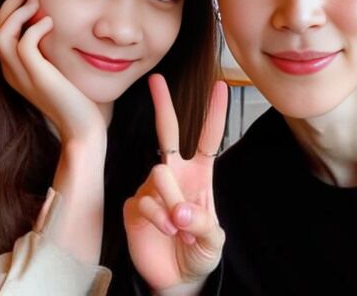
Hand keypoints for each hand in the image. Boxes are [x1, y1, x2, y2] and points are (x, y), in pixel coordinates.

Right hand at [0, 0, 106, 143]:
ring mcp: (20, 75)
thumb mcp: (56, 66)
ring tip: (36, 0)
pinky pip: (23, 45)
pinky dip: (34, 28)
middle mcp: (10, 71)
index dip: (9, 9)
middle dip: (9, 3)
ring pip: (0, 34)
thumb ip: (48, 48)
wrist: (81, 126)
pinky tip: (50, 22)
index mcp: (12, 69)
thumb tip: (51, 19)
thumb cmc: (75, 96)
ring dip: (17, 12)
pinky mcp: (36, 77)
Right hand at [124, 74, 227, 292]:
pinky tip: (164, 231)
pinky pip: (145, 201)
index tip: (221, 86)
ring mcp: (152, 187)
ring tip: (179, 227)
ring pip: (159, 174)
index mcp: (199, 174)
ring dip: (172, 202)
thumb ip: (204, 223)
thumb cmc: (199, 251)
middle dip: (162, 104)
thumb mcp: (214, 240)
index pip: (209, 138)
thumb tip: (182, 210)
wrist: (176, 278)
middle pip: (167, 131)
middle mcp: (174, 173)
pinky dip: (158, 219)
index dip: (215, 113)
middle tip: (157, 80)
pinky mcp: (135, 204)